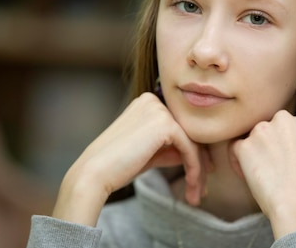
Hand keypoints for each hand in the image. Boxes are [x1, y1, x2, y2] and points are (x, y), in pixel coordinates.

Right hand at [52, 92, 208, 225]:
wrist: (94, 174)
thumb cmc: (116, 166)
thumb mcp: (147, 153)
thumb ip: (167, 148)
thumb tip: (194, 154)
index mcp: (146, 103)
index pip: (179, 127)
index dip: (192, 153)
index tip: (198, 177)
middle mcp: (153, 101)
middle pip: (189, 133)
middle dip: (199, 163)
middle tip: (201, 190)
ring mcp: (159, 110)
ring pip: (193, 142)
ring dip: (198, 171)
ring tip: (197, 195)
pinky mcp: (165, 124)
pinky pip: (190, 149)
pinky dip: (194, 170)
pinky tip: (191, 186)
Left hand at [230, 111, 295, 238]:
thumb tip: (295, 157)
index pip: (286, 125)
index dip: (282, 142)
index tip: (282, 157)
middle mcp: (283, 120)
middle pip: (267, 127)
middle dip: (266, 143)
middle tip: (269, 165)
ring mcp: (262, 130)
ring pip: (251, 137)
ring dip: (252, 152)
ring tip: (260, 174)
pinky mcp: (245, 145)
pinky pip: (235, 149)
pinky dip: (238, 161)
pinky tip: (248, 176)